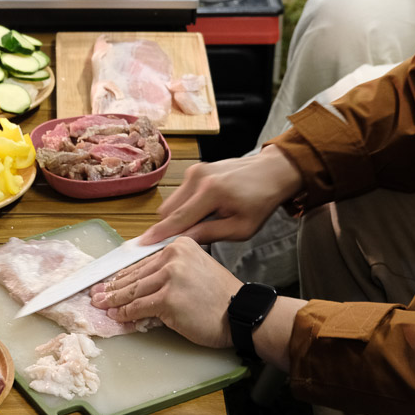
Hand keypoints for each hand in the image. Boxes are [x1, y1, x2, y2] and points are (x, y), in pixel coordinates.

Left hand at [90, 237, 242, 347]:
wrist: (240, 313)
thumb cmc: (221, 296)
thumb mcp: (196, 270)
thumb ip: (170, 271)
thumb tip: (140, 283)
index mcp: (180, 245)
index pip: (144, 261)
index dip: (123, 273)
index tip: (109, 280)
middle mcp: (174, 257)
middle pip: (135, 274)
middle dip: (113, 286)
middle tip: (97, 293)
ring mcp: (170, 277)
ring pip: (133, 290)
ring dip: (114, 300)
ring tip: (101, 305)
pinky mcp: (168, 299)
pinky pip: (139, 307)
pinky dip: (126, 313)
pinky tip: (118, 316)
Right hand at [139, 144, 303, 245]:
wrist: (271, 172)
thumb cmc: (261, 201)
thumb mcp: (241, 228)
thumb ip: (209, 234)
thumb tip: (182, 242)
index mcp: (211, 192)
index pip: (177, 219)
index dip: (159, 234)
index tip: (142, 245)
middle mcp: (198, 178)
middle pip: (168, 211)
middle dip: (172, 227)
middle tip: (187, 239)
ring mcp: (195, 171)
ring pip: (171, 202)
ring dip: (179, 217)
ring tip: (202, 223)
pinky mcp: (195, 169)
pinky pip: (179, 194)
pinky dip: (185, 206)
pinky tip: (204, 211)